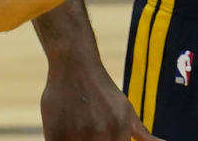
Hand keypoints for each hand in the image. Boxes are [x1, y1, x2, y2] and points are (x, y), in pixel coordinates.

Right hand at [41, 60, 160, 140]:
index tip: (102, 137)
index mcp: (120, 131)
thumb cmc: (102, 90)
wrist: (75, 63)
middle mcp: (101, 135)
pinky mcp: (55, 135)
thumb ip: (141, 134)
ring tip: (78, 129)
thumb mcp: (125, 110)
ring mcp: (78, 135)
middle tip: (89, 132)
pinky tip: (65, 131)